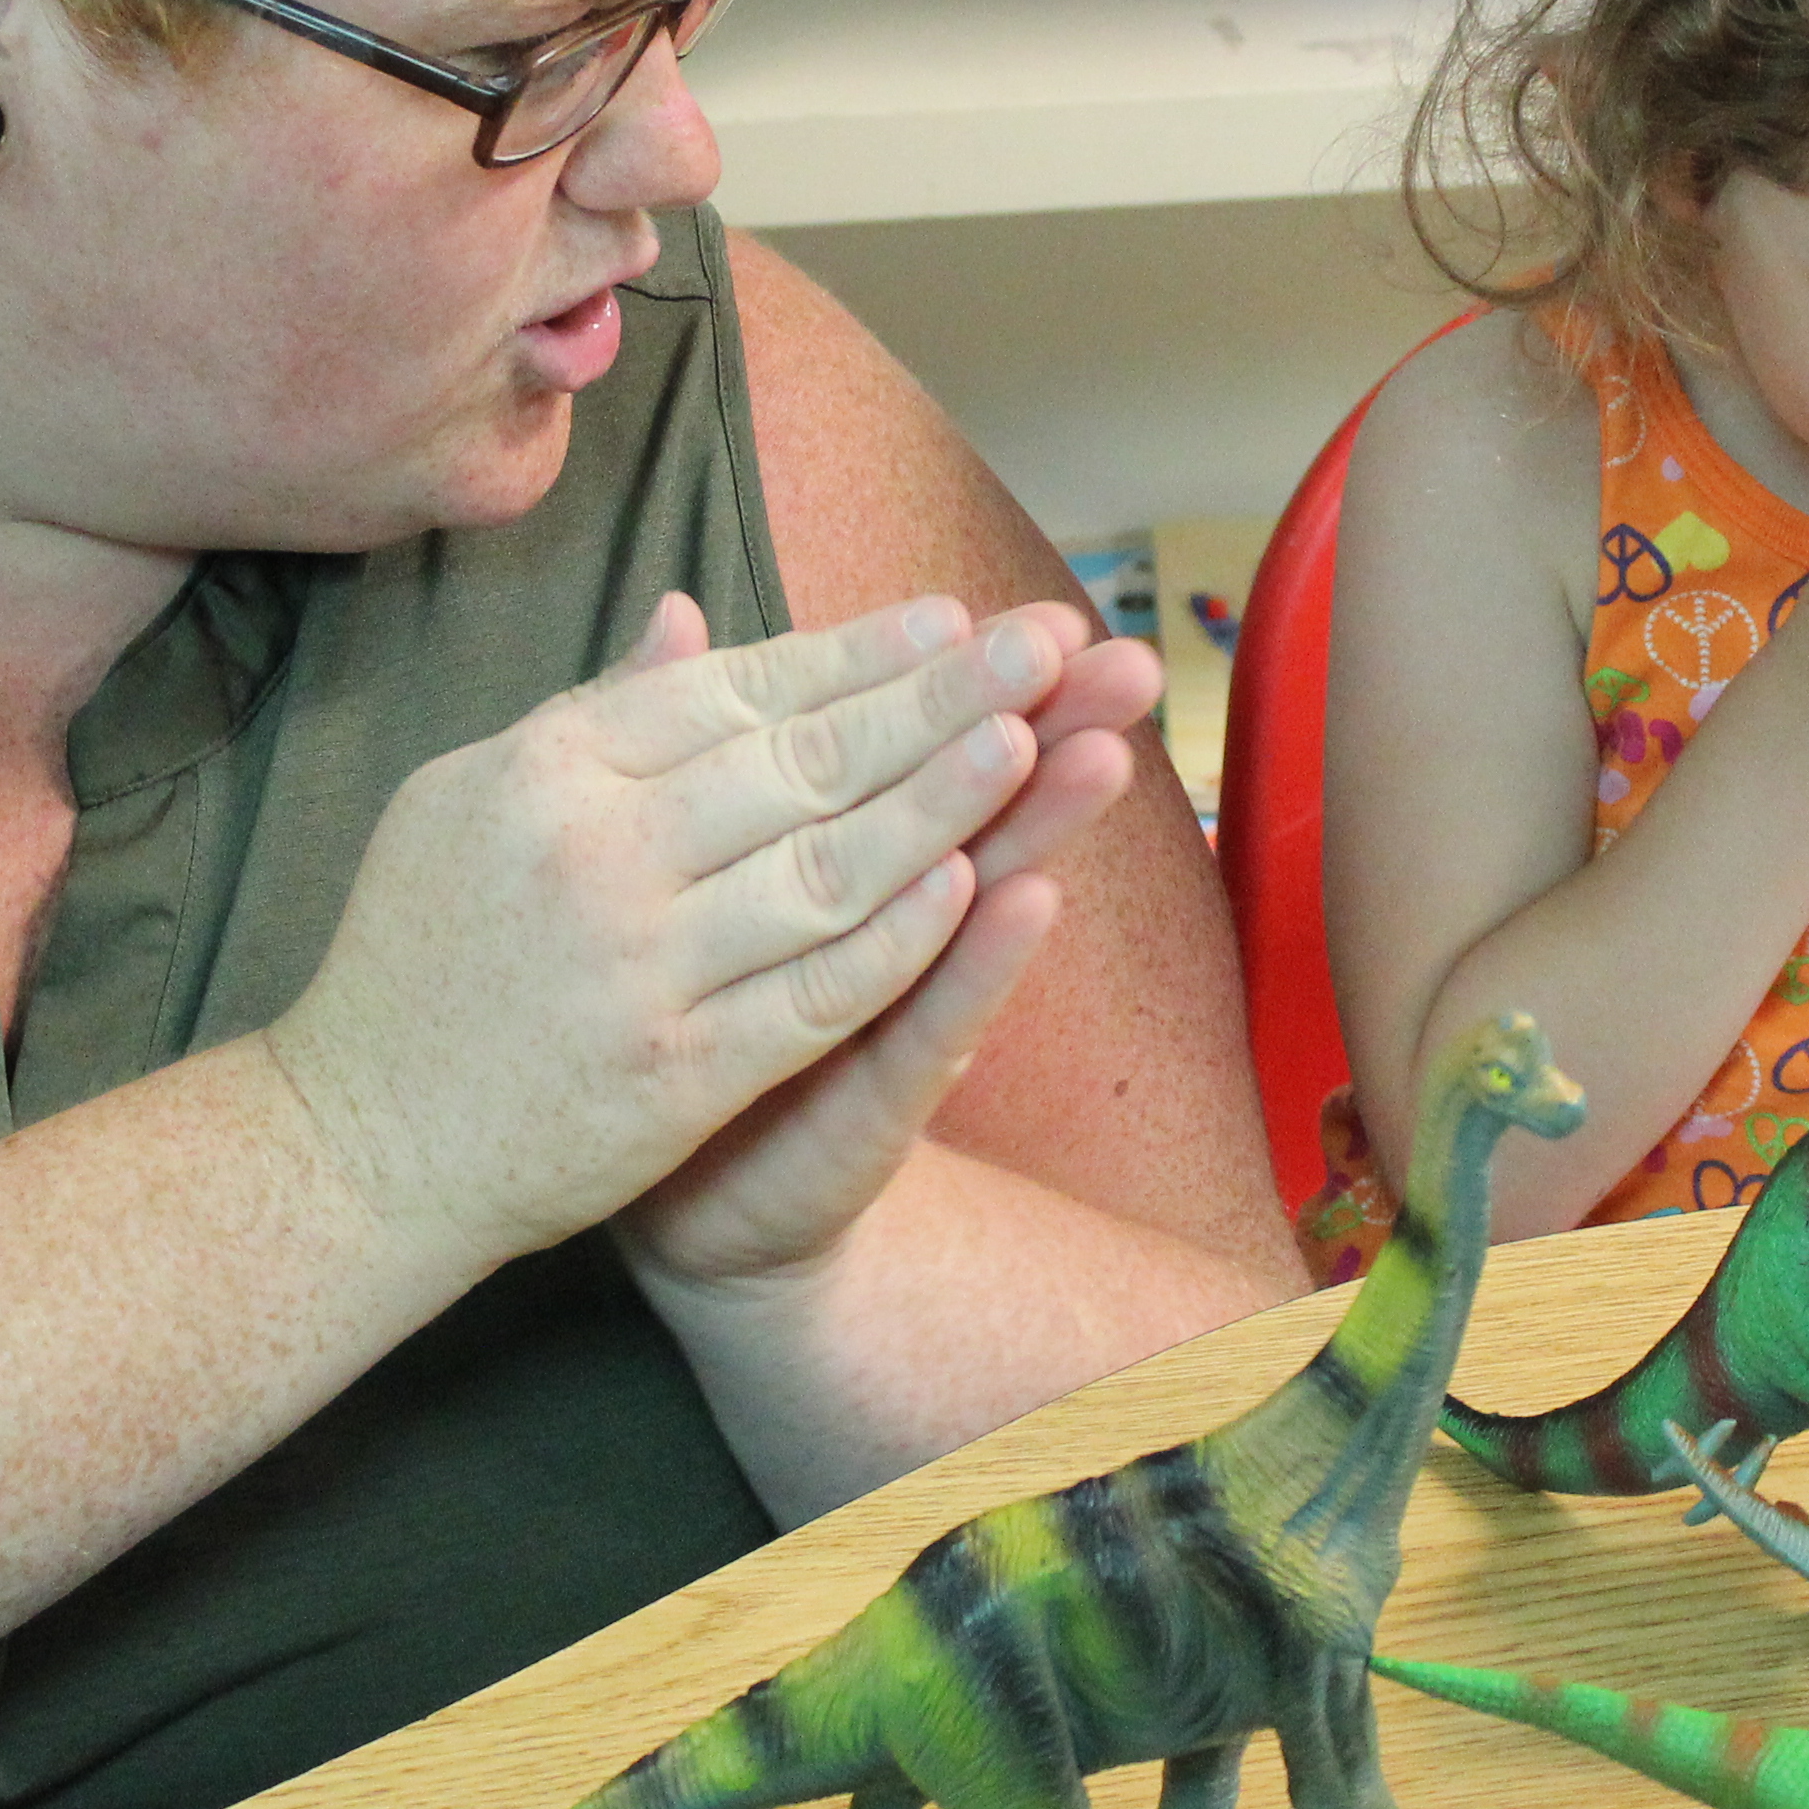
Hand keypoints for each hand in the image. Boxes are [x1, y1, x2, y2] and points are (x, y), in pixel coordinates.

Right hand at [260, 591, 1128, 1277]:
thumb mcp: (471, 801)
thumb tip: (688, 617)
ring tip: (1034, 740)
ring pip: (820, 867)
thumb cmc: (413, 962)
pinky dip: (893, 941)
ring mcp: (635, 966)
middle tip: (1038, 642)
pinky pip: (808, 994)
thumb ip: (594, 715)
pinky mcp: (672, 1076)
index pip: (730, 692)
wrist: (353, 1144)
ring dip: (938, 800)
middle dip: (931, 697)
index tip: (948, 617)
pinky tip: (969, 890)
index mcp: (545, 770)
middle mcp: (591, 852)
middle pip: (795, 760)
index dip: (850, 652)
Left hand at [621, 603, 1161, 1289]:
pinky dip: (978, 960)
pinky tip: (1028, 900)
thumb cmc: (697, 1013)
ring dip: (1040, 822)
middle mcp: (889, 918)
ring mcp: (892, 1005)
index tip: (1051, 610)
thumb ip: (697, 747)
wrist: (688, 1201)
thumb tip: (677, 608)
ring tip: (1106, 749)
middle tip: (1131, 659)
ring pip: (976, 894)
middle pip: (972, 801)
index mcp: (839, 845)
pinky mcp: (878, 1095)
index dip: (975, 676)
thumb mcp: (682, 867)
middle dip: (1050, 725)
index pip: (915, 736)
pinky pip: (933, 1018)